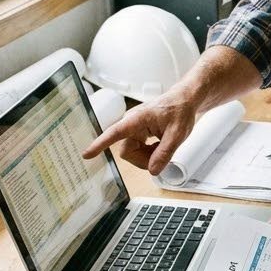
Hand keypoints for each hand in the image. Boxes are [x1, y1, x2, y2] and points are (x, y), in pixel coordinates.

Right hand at [81, 93, 196, 174]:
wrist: (184, 100)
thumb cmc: (179, 110)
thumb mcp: (177, 134)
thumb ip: (165, 153)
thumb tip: (153, 170)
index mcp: (137, 119)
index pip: (114, 133)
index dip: (100, 144)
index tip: (87, 154)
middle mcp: (131, 123)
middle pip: (127, 152)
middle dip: (143, 160)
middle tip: (162, 157)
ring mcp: (133, 128)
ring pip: (131, 153)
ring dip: (146, 156)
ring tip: (162, 147)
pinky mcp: (137, 132)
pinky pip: (136, 149)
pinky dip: (148, 153)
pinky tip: (159, 146)